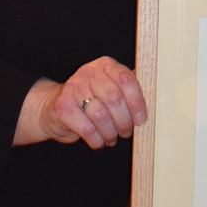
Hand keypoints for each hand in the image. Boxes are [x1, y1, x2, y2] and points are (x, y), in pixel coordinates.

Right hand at [13, 57, 146, 148]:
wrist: (53, 108)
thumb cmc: (89, 100)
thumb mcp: (109, 89)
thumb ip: (127, 91)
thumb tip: (153, 102)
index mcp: (105, 65)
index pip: (126, 79)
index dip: (137, 102)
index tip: (141, 119)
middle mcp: (88, 72)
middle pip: (115, 99)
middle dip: (124, 121)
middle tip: (126, 132)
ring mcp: (73, 88)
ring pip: (102, 116)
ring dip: (111, 133)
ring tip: (111, 137)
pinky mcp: (62, 107)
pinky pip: (88, 129)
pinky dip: (97, 140)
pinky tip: (98, 141)